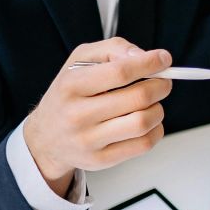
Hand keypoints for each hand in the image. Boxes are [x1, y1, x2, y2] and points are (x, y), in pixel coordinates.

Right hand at [23, 39, 173, 192]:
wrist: (45, 138)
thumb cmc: (68, 95)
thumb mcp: (80, 61)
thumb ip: (113, 49)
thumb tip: (144, 55)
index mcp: (71, 85)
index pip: (120, 72)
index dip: (149, 64)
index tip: (164, 59)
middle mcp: (77, 114)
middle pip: (138, 98)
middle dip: (160, 86)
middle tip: (163, 82)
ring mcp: (89, 140)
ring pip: (143, 122)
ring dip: (158, 109)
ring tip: (153, 103)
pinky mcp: (101, 159)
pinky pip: (143, 145)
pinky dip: (156, 130)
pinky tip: (148, 122)